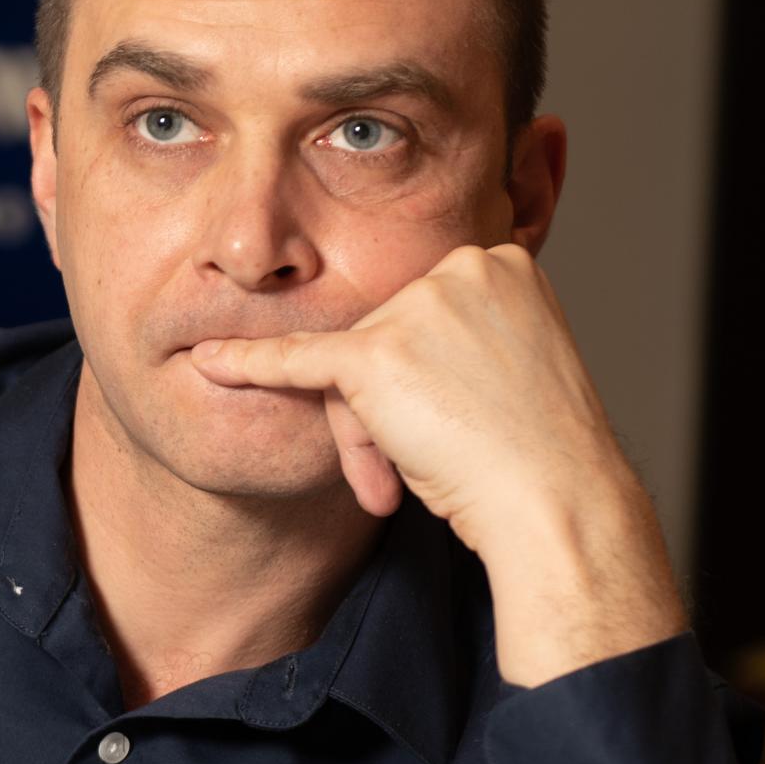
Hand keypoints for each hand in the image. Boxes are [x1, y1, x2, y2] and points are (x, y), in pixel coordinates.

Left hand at [188, 243, 687, 684]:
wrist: (554, 501)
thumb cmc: (535, 452)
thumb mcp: (503, 370)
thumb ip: (457, 340)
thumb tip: (398, 350)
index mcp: (501, 262)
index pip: (424, 315)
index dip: (428, 381)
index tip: (464, 425)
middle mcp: (462, 265)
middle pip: (383, 337)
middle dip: (392, 414)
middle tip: (432, 466)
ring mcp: (418, 306)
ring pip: (353, 370)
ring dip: (375, 437)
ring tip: (419, 476)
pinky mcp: (377, 353)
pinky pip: (296, 360)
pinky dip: (250, 365)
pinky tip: (210, 362)